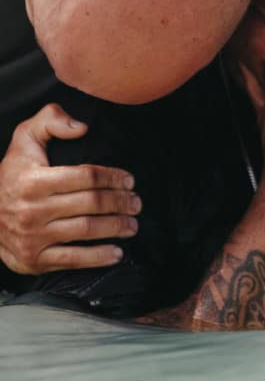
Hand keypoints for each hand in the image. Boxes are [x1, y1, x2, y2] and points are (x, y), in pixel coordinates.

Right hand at [0, 104, 138, 273]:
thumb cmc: (13, 174)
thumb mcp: (25, 139)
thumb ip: (50, 121)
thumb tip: (82, 127)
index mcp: (33, 180)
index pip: (86, 177)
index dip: (113, 177)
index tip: (129, 180)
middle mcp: (32, 210)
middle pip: (92, 203)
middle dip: (121, 202)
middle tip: (136, 202)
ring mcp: (32, 236)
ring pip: (87, 230)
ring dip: (117, 226)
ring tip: (133, 223)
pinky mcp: (34, 259)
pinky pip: (73, 259)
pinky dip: (99, 258)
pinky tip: (117, 252)